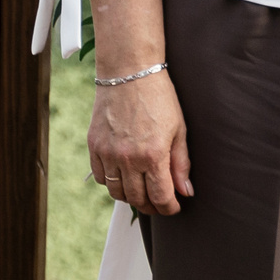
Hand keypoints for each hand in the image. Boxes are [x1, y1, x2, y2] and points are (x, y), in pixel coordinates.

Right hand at [88, 74, 192, 216]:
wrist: (129, 72)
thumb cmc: (159, 97)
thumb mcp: (179, 129)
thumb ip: (181, 163)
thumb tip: (185, 191)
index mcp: (153, 154)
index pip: (160, 197)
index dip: (169, 208)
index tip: (174, 207)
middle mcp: (127, 158)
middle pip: (137, 199)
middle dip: (151, 206)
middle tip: (160, 203)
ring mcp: (108, 153)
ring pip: (117, 192)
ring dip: (131, 197)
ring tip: (143, 192)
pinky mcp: (94, 146)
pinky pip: (101, 177)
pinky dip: (112, 183)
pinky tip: (124, 177)